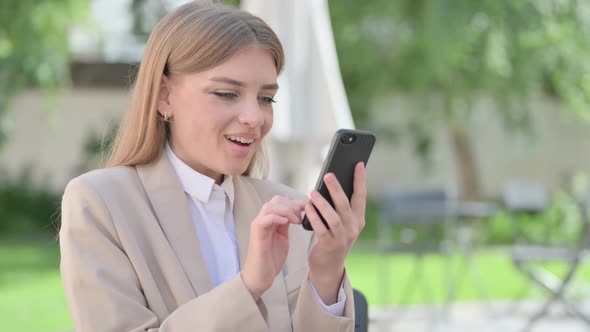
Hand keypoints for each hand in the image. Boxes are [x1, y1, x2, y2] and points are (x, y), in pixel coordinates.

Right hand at [241, 195, 305, 300]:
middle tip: (302, 214)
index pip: (281, 201)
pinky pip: (265, 219)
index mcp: (270, 220)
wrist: (260, 275)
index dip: (295, 202)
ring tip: (296, 220)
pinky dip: (277, 217)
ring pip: (270, 206)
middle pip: (276, 200)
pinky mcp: (256, 233)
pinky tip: (287, 223)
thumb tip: (297, 213)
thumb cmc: (270, 259)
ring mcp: (258, 225)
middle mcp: (263, 219)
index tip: (307, 207)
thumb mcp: (283, 238)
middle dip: (292, 204)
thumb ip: (286, 225)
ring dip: (286, 210)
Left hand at [306, 162, 365, 303]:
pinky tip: (307, 208)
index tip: (358, 163)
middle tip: (328, 175)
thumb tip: (331, 182)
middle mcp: (353, 227)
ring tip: (312, 193)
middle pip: (346, 205)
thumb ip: (339, 206)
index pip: (361, 196)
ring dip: (323, 204)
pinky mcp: (329, 245)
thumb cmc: (333, 237)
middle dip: (337, 189)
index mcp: (358, 219)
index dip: (360, 180)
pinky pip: (321, 229)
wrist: (329, 266)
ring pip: (334, 218)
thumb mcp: (342, 222)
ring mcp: (342, 238)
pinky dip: (314, 218)